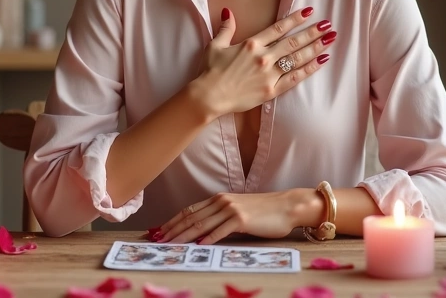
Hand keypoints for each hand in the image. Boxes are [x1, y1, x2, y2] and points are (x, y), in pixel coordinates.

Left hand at [159, 189, 321, 244]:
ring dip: (184, 235)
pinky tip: (199, 245)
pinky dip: (209, 238)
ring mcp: (231, 209)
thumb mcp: (238, 211)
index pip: (189, 210)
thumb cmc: (265, 212)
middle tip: (158, 241)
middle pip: (191, 217)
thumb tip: (203, 232)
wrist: (287, 206)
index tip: (159, 232)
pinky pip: (221, 230)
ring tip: (171, 245)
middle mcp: (222, 202)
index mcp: (219, 199)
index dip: (172, 221)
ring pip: (202, 224)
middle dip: (172, 230)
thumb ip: (221, 218)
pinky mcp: (242, 219)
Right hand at [187, 7, 335, 119]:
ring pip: (297, 58)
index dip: (295, 19)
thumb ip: (226, 28)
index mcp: (251, 44)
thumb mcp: (215, 45)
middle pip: (293, 42)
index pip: (278, 28)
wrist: (208, 96)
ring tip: (330, 40)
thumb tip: (228, 11)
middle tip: (328, 25)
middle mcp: (263, 57)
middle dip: (312, 32)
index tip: (309, 12)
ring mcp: (269, 74)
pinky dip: (309, 70)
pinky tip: (321, 61)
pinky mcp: (271, 91)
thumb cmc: (210, 71)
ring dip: (315, 48)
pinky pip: (294, 79)